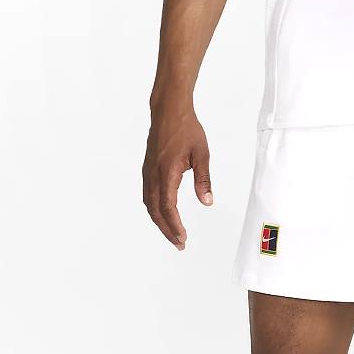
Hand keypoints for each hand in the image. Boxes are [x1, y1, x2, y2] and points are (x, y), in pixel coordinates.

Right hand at [142, 99, 212, 249]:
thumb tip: (207, 202)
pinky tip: (163, 212)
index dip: (174, 226)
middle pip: (155, 211)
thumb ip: (203, 179)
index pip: (168, 207)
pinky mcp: (147, 168)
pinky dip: (154, 209)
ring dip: (159, 221)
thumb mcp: (201, 153)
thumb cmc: (187, 129)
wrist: (168, 110)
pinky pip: (147, 194)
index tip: (183, 238)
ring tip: (172, 232)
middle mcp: (153, 175)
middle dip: (166, 230)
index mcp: (167, 172)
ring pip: (149, 204)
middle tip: (179, 243)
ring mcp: (147, 172)